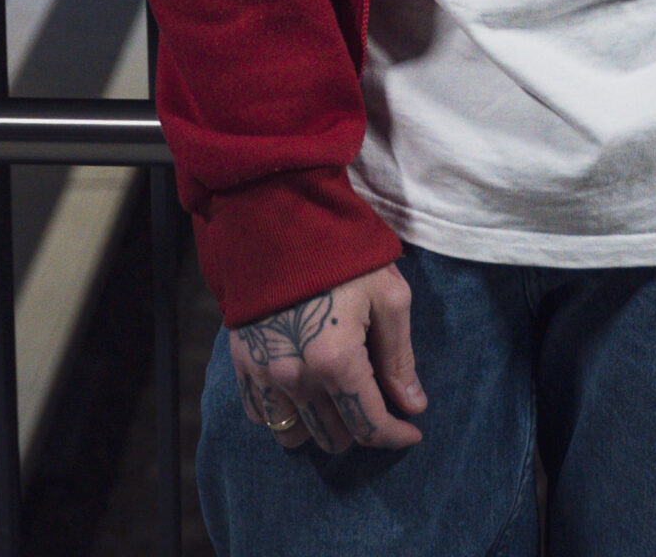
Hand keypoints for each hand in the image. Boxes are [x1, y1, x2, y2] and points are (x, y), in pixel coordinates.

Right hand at [230, 264, 426, 453]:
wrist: (280, 218)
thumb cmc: (343, 253)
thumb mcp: (388, 295)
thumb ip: (399, 357)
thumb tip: (413, 405)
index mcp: (337, 361)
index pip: (369, 425)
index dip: (396, 436)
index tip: (412, 432)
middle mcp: (296, 377)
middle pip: (335, 437)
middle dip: (361, 427)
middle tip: (374, 399)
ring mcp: (264, 373)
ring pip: (296, 436)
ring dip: (321, 426)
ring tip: (336, 399)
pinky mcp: (242, 363)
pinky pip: (261, 415)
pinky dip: (284, 414)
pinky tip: (301, 391)